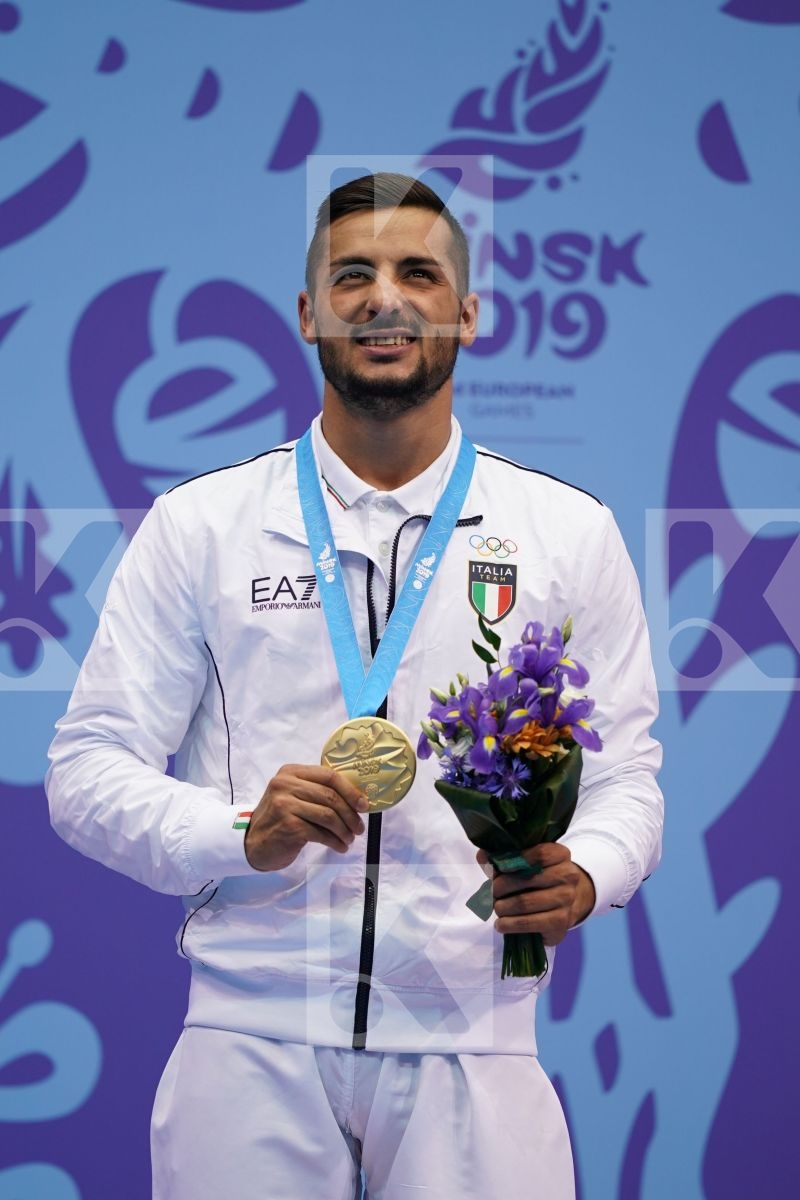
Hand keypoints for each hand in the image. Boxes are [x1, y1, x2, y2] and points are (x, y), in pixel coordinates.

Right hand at [245, 764, 369, 871]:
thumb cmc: (279, 819)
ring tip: (350, 839)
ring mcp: (285, 805)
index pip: (329, 775)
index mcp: (290, 772)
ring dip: (344, 830)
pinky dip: (334, 841)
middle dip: (350, 814)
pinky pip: (321, 833)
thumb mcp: (293, 796)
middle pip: (330, 796)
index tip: (363, 805)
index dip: (350, 790)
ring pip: (328, 816)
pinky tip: (340, 846)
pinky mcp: (288, 826)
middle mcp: (285, 785)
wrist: (253, 843)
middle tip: (359, 828)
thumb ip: (316, 791)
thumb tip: (356, 799)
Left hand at [477, 844, 595, 945]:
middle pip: (527, 879)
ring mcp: (566, 900)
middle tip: (491, 892)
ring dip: (503, 907)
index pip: (538, 854)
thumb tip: (483, 856)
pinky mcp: (561, 923)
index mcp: (560, 855)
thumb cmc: (540, 878)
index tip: (496, 869)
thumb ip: (504, 857)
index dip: (514, 861)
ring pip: (525, 903)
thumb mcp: (526, 862)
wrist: (567, 903)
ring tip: (496, 908)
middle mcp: (568, 876)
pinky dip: (509, 924)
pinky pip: (528, 923)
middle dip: (501, 887)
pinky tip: (501, 924)